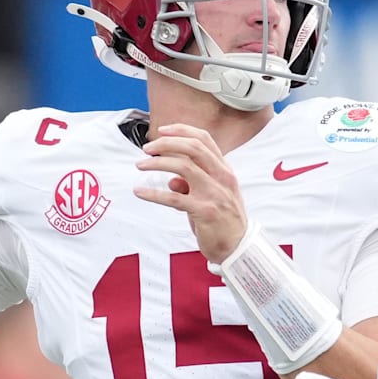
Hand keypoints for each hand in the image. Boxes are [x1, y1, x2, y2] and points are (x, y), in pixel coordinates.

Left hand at [133, 123, 246, 262]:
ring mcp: (214, 193)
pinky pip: (173, 198)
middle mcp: (222, 177)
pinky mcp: (204, 211)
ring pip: (183, 167)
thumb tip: (172, 181)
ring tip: (140, 165)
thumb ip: (193, 185)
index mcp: (224, 170)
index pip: (204, 139)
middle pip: (193, 148)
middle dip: (166, 143)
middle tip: (147, 149)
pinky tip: (139, 192)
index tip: (162, 130)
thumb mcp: (212, 197)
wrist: (237, 247)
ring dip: (157, 163)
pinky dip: (153, 193)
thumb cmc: (223, 220)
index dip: (182, 131)